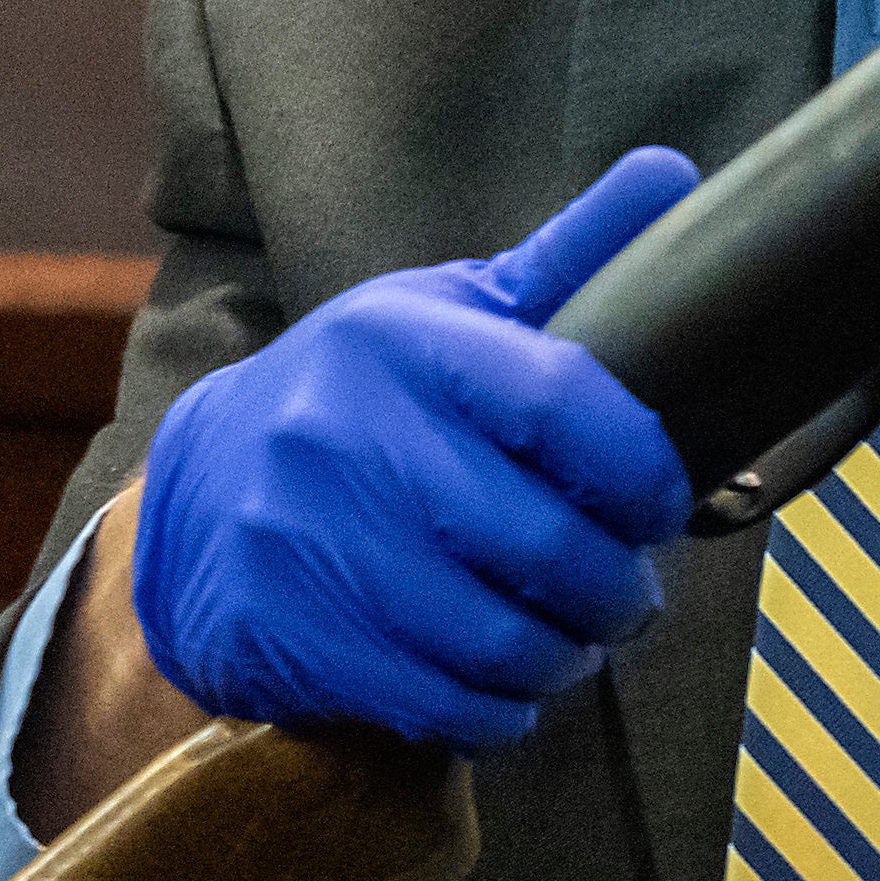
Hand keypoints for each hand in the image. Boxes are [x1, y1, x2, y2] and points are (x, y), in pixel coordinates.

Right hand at [130, 147, 700, 747]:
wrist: (204, 495)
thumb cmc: (365, 401)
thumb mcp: (449, 314)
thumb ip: (566, 261)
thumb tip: (675, 172)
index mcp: (398, 340)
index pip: (560, 402)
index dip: (641, 469)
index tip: (666, 501)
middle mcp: (341, 433)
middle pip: (540, 542)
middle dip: (616, 587)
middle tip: (631, 594)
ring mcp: (305, 539)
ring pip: (494, 637)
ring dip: (564, 655)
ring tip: (578, 639)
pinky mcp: (286, 632)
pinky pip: (436, 699)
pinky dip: (499, 707)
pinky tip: (510, 685)